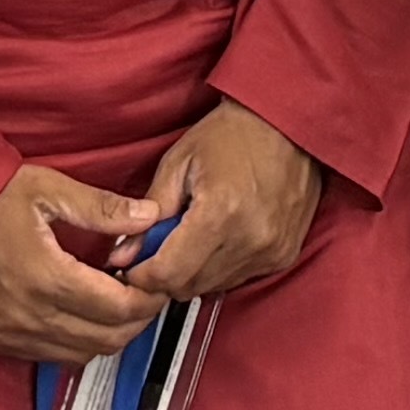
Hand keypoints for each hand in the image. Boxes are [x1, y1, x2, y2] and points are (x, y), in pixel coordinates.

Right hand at [0, 160, 169, 362]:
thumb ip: (102, 208)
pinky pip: (47, 356)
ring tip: (115, 304)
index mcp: (47, 278)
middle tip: (145, 294)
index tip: (159, 282)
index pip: (118, 309)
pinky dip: (73, 343)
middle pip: (105, 340)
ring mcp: (7, 334)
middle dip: (135, 321)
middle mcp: (29, 317)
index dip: (148, 300)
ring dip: (106, 336)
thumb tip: (150, 218)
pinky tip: (78, 314)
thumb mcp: (47, 189)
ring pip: (79, 355)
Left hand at [126, 98, 318, 303]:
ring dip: (194, 272)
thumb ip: (150, 211)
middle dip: (166, 274)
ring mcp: (271, 251)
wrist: (285, 123)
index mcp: (220, 213)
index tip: (133, 265)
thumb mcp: (179, 162)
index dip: (143, 275)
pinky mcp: (283, 255)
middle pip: (190, 287)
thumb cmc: (230, 135)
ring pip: (213, 287)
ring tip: (191, 237)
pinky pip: (239, 278)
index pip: (169, 274)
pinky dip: (221, 267)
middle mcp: (249, 239)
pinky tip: (219, 238)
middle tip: (159, 248)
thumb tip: (123, 253)